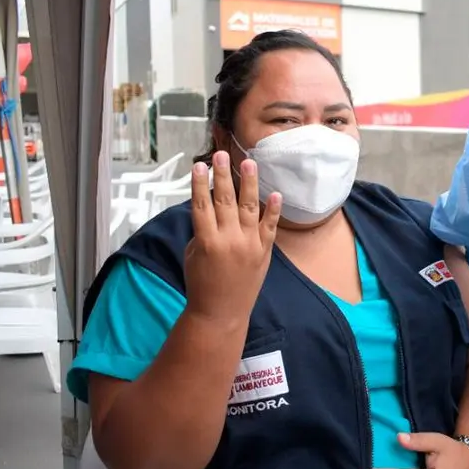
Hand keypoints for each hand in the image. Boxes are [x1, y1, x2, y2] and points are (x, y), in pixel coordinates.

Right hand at [183, 151, 281, 323]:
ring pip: (249, 207)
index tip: (198, 165)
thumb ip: (202, 230)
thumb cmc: (201, 284)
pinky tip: (275, 193)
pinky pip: (270, 226)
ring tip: (250, 162)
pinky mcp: (264, 251)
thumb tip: (208, 208)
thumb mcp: (193, 254)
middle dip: (223, 175)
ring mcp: (250, 244)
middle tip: (221, 155)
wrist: (221, 312)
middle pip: (225, 200)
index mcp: (207, 240)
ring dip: (249, 183)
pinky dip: (273, 210)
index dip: (199, 183)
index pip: (202, 205)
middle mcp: (230, 240)